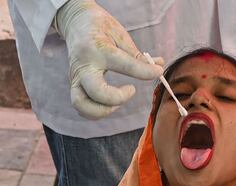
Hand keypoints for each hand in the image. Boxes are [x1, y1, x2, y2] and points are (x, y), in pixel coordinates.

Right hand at [56, 0, 163, 118]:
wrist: (75, 21)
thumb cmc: (101, 27)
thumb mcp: (120, 35)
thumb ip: (137, 56)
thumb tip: (159, 67)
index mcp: (99, 49)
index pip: (125, 65)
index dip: (146, 72)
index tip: (159, 72)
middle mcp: (84, 66)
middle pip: (97, 93)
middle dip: (118, 98)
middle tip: (132, 89)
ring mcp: (76, 77)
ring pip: (82, 105)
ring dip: (104, 110)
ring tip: (118, 102)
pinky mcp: (74, 85)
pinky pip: (81, 107)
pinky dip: (96, 112)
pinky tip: (110, 104)